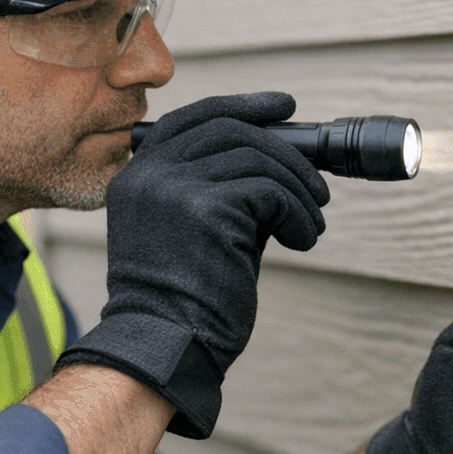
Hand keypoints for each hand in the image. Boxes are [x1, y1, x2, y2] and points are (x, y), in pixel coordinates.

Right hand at [56, 93, 330, 437]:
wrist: (166, 347)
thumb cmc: (183, 302)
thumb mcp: (189, 230)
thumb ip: (219, 189)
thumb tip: (280, 162)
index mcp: (135, 177)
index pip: (191, 118)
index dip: (242, 106)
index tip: (283, 108)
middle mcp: (148, 174)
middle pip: (230, 130)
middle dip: (286, 151)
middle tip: (317, 186)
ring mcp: (173, 187)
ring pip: (258, 158)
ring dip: (299, 190)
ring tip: (312, 224)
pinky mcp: (205, 208)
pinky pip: (270, 191)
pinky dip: (298, 214)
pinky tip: (302, 240)